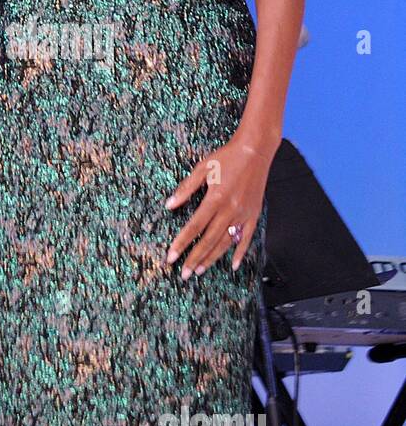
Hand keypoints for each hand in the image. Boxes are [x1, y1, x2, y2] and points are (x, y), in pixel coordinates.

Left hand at [164, 131, 274, 278]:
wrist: (255, 151)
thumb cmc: (226, 158)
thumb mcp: (202, 168)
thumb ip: (186, 188)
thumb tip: (169, 205)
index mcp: (215, 199)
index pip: (194, 227)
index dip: (182, 243)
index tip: (171, 256)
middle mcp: (230, 210)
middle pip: (209, 240)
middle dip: (194, 258)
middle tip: (183, 274)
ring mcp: (244, 214)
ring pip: (226, 242)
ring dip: (212, 258)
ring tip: (199, 271)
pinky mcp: (254, 215)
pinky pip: (246, 238)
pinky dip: (239, 253)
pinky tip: (232, 265)